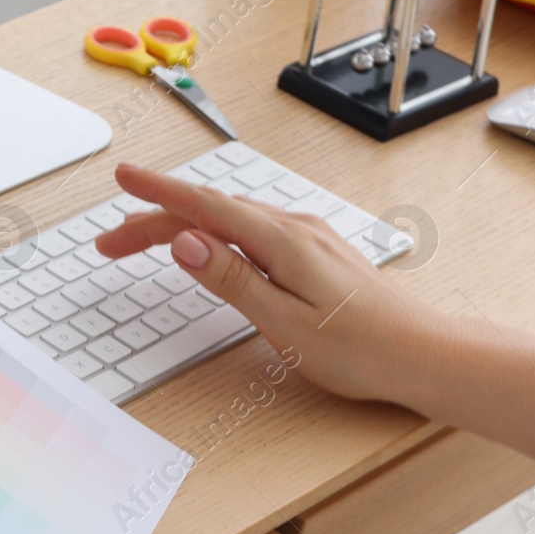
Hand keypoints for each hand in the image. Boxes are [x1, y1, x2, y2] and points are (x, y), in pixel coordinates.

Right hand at [95, 163, 451, 404]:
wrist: (423, 354)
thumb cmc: (360, 348)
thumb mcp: (283, 322)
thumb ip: (231, 279)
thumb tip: (185, 243)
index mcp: (282, 241)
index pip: (205, 208)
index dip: (158, 193)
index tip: (122, 178)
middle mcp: (295, 230)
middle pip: (211, 212)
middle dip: (155, 219)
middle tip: (111, 241)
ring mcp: (307, 239)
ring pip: (230, 220)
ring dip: (182, 225)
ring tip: (144, 238)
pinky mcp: (314, 254)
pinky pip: (251, 230)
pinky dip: (215, 231)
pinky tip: (205, 241)